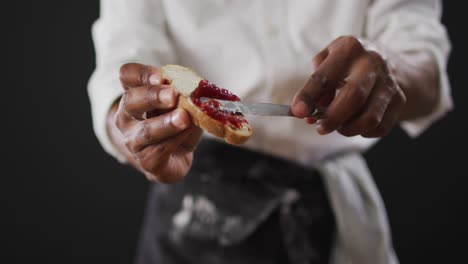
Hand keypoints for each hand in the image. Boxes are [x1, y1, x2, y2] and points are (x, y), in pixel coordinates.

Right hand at [110, 63, 201, 182]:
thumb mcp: (184, 104)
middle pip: (130, 100)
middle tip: (173, 95)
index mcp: (135, 94)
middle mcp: (127, 116)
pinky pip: (158, 150)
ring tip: (183, 118)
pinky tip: (186, 134)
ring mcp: (132, 140)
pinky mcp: (145, 160)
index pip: (127, 76)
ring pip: (145, 130)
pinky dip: (174, 141)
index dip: (142, 74)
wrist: (177, 157)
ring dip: (165, 123)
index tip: (161, 76)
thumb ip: (186, 96)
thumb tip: (195, 92)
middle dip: (153, 96)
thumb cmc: (177, 124)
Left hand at [291, 36, 405, 137]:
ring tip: (339, 126)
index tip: (298, 111)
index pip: (324, 76)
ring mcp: (389, 81)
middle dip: (332, 118)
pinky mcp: (400, 99)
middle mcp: (372, 62)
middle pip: (353, 97)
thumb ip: (314, 85)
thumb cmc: (349, 64)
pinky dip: (363, 132)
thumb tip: (306, 112)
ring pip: (370, 118)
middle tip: (320, 128)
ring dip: (348, 129)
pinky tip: (356, 124)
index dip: (308, 96)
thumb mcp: (329, 61)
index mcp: (348, 48)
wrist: (391, 61)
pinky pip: (380, 127)